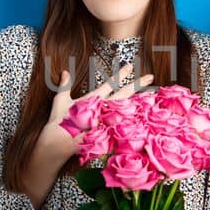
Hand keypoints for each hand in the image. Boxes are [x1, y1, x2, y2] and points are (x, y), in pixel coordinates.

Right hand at [40, 64, 154, 159]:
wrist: (56, 143)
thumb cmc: (58, 121)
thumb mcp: (60, 101)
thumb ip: (65, 86)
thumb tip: (65, 72)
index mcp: (92, 99)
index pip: (110, 84)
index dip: (121, 74)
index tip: (130, 66)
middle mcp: (102, 109)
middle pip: (123, 94)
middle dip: (137, 85)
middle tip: (149, 76)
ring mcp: (106, 122)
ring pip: (126, 110)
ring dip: (139, 102)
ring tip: (152, 94)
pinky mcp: (107, 134)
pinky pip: (123, 126)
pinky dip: (134, 121)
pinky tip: (144, 117)